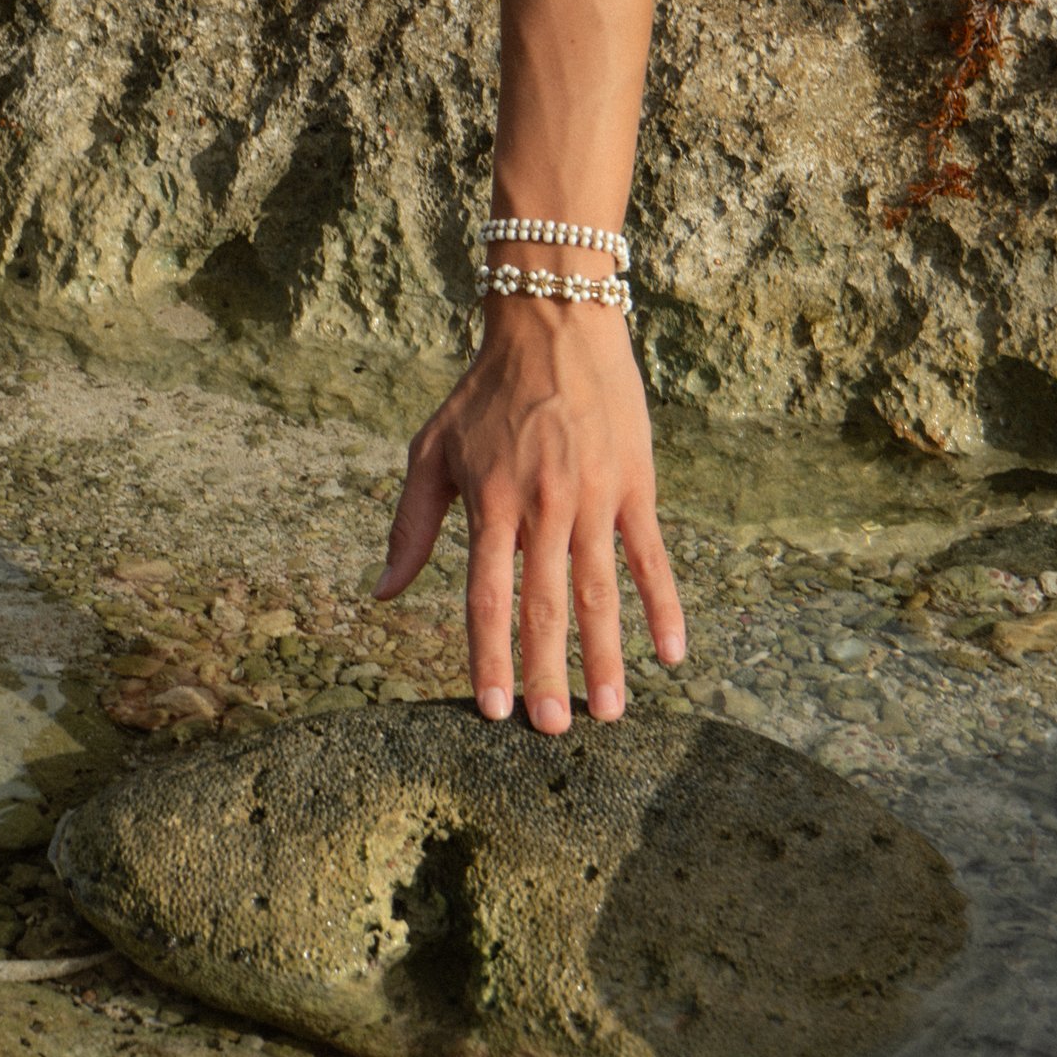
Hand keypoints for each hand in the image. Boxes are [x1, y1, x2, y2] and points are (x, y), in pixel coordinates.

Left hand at [377, 296, 686, 732]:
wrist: (554, 324)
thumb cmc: (486, 392)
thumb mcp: (432, 449)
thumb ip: (410, 525)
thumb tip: (383, 595)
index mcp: (490, 504)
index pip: (487, 597)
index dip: (490, 656)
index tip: (493, 710)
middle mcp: (542, 507)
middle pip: (546, 606)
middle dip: (549, 675)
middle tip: (553, 732)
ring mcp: (593, 497)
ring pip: (600, 591)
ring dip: (607, 656)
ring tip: (611, 714)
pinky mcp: (634, 484)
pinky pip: (651, 556)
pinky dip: (663, 605)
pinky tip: (672, 655)